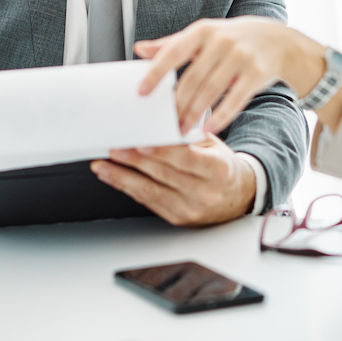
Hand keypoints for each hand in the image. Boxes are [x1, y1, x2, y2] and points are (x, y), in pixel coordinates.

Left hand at [90, 134, 255, 226]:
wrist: (238, 196)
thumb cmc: (222, 166)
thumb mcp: (214, 145)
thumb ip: (189, 134)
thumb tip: (160, 122)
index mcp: (218, 170)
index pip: (186, 159)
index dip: (161, 152)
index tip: (140, 143)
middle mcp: (205, 192)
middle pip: (163, 174)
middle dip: (134, 160)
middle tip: (114, 149)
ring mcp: (190, 208)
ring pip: (151, 191)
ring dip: (123, 177)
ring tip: (103, 165)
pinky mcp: (178, 218)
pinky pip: (149, 202)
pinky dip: (128, 188)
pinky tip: (115, 178)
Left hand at [135, 16, 324, 133]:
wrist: (278, 41)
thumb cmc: (232, 39)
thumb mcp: (203, 36)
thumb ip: (172, 44)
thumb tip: (139, 49)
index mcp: (203, 31)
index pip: (174, 52)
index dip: (156, 72)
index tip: (141, 92)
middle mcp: (222, 41)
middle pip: (193, 77)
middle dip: (177, 103)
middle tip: (165, 124)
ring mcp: (242, 56)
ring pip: (212, 90)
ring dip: (195, 113)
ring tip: (183, 130)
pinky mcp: (257, 73)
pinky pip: (236, 99)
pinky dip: (221, 116)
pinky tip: (209, 129)